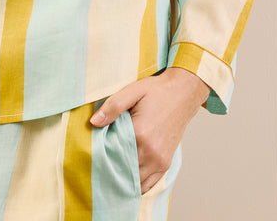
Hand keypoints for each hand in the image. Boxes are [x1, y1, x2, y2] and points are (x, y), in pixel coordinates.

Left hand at [90, 67, 209, 193]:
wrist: (183, 93)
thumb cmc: (157, 91)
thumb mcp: (133, 91)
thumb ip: (113, 106)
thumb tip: (94, 122)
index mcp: (140, 134)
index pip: (112, 155)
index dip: (101, 156)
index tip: (93, 154)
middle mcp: (151, 152)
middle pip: (122, 170)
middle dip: (110, 168)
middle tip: (99, 164)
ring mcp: (159, 160)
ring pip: (134, 181)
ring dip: (122, 178)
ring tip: (111, 170)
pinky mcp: (165, 163)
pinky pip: (148, 184)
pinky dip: (136, 184)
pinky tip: (127, 178)